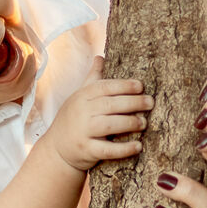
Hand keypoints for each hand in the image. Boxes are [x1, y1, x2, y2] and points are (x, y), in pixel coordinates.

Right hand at [43, 57, 151, 171]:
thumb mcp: (79, 97)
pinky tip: (139, 146)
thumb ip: (93, 78)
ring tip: (144, 123)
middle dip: (132, 103)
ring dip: (130, 123)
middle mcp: (82, 112)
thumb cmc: (73, 118)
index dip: (123, 85)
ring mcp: (83, 132)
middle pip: (110, 105)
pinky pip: (108, 149)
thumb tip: (100, 57)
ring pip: (110, 125)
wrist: (57, 148)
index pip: (104, 87)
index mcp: (82, 97)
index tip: (140, 86)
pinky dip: (124, 149)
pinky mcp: (87, 150)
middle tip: (150, 103)